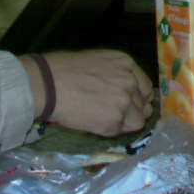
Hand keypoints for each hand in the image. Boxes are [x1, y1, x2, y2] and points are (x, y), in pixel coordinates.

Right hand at [21, 49, 153, 136]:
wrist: (48, 84)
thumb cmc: (64, 69)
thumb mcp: (99, 61)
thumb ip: (117, 74)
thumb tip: (123, 90)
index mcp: (127, 64)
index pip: (145, 87)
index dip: (138, 99)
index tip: (130, 105)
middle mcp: (131, 82)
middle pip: (143, 105)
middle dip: (132, 112)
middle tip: (114, 115)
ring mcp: (125, 101)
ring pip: (137, 122)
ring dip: (123, 124)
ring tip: (103, 119)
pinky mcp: (115, 120)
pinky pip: (118, 131)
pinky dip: (107, 131)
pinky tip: (92, 122)